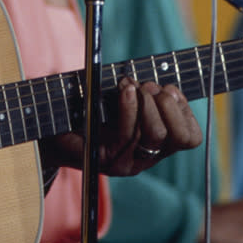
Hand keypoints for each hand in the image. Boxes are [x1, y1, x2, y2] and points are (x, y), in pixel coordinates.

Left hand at [40, 76, 201, 176]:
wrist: (51, 125)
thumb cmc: (91, 104)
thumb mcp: (124, 97)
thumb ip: (147, 92)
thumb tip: (167, 80)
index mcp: (157, 145)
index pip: (191, 138)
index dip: (186, 110)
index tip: (170, 88)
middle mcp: (146, 158)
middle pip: (177, 138)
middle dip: (167, 103)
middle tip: (149, 85)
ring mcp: (127, 163)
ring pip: (154, 135)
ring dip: (147, 101)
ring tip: (132, 84)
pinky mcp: (106, 161)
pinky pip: (127, 134)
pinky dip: (129, 106)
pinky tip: (125, 89)